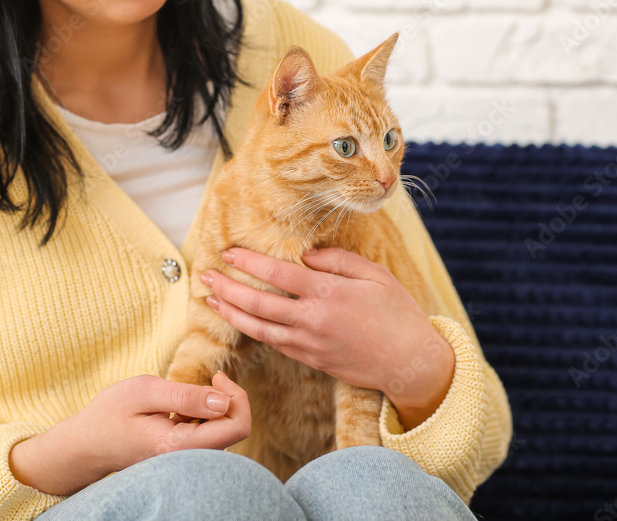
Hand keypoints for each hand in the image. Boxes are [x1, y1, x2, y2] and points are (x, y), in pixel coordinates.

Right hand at [9, 371, 249, 495]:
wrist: (85, 444)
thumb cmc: (110, 414)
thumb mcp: (145, 391)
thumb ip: (186, 396)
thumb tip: (224, 401)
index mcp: (179, 446)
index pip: (237, 426)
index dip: (237, 396)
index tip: (216, 377)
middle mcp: (189, 459)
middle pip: (235, 428)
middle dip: (229, 399)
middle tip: (209, 379)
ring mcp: (187, 460)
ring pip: (225, 431)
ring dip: (216, 407)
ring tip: (188, 395)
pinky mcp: (184, 455)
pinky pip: (211, 434)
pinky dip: (205, 416)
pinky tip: (183, 408)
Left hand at [200, 247, 454, 429]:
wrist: (410, 363)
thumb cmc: (398, 314)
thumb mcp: (375, 275)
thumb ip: (338, 261)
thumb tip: (307, 255)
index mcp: (328, 293)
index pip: (277, 274)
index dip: (249, 262)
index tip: (229, 251)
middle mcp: (312, 319)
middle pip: (258, 303)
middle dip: (227, 288)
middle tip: (206, 276)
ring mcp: (309, 343)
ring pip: (259, 328)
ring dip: (232, 313)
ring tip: (212, 301)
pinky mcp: (312, 360)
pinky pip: (275, 344)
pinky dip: (254, 331)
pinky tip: (243, 321)